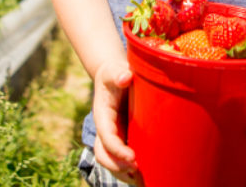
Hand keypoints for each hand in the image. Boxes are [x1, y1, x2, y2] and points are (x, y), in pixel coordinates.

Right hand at [92, 58, 139, 182]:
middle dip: (118, 167)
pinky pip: (121, 159)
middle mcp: (105, 129)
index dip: (117, 150)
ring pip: (111, 161)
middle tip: (137, 172)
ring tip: (141, 181)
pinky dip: (129, 170)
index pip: (107, 137)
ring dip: (123, 173)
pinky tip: (143, 176)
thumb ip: (118, 73)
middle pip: (104, 155)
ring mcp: (113, 136)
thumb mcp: (115, 70)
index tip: (133, 158)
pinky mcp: (122, 138)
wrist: (115, 75)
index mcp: (103, 115)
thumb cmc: (115, 73)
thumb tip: (125, 77)